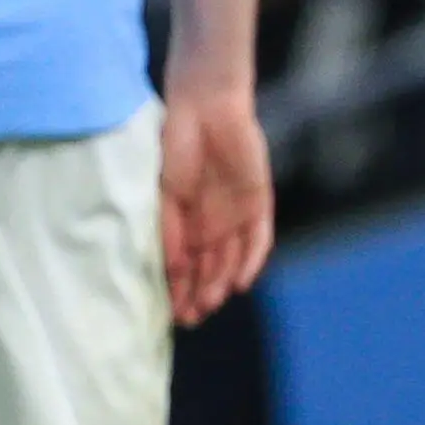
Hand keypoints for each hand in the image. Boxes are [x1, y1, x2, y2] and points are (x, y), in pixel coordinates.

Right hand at [161, 85, 273, 326]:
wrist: (204, 108)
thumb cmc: (175, 147)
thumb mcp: (165, 196)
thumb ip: (172, 233)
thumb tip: (174, 273)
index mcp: (186, 222)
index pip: (185, 267)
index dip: (179, 292)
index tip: (172, 316)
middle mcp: (212, 224)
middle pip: (210, 270)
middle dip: (201, 295)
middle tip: (193, 317)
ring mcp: (236, 214)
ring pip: (232, 259)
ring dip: (222, 283)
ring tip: (211, 303)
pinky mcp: (258, 202)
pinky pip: (259, 238)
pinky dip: (251, 260)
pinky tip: (241, 282)